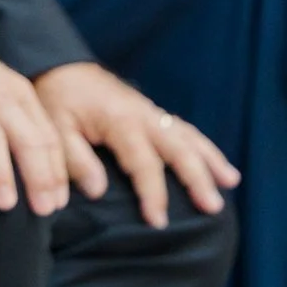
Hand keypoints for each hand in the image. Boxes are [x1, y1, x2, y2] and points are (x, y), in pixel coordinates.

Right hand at [0, 32, 94, 213]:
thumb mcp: (4, 92)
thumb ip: (24, 123)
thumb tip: (46, 174)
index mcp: (20, 94)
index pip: (47, 137)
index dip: (57, 172)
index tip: (59, 202)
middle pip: (28, 139)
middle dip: (40, 177)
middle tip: (45, 210)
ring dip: (1, 173)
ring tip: (6, 204)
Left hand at [34, 62, 238, 227]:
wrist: (59, 65)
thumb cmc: (55, 99)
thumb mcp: (55, 128)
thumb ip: (75, 159)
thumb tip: (98, 191)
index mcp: (120, 121)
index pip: (143, 162)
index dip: (153, 193)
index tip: (159, 221)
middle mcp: (143, 115)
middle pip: (178, 148)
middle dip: (197, 178)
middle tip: (212, 207)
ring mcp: (151, 112)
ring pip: (189, 136)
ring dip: (211, 160)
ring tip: (231, 183)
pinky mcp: (153, 113)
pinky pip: (185, 130)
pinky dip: (204, 146)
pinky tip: (217, 164)